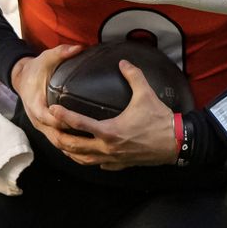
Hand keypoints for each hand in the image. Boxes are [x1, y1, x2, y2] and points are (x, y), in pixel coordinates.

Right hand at [11, 44, 84, 146]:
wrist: (22, 78)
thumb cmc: (35, 69)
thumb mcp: (46, 58)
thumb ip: (61, 52)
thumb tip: (79, 47)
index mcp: (35, 105)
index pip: (49, 118)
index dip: (63, 121)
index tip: (80, 122)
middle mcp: (37, 119)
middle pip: (55, 136)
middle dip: (72, 140)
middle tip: (93, 140)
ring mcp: (41, 126)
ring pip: (57, 143)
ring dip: (72, 147)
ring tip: (93, 149)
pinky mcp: (46, 129)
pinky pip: (58, 142)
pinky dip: (69, 148)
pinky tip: (85, 150)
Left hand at [45, 60, 179, 169]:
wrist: (176, 143)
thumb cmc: (159, 120)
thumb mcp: (146, 94)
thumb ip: (133, 76)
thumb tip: (123, 62)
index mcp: (109, 131)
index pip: (79, 124)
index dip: (63, 116)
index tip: (53, 109)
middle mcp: (107, 147)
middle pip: (74, 147)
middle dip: (59, 138)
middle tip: (50, 129)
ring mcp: (113, 159)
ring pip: (83, 160)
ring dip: (70, 152)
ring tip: (62, 144)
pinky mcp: (120, 165)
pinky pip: (99, 165)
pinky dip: (89, 160)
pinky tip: (86, 155)